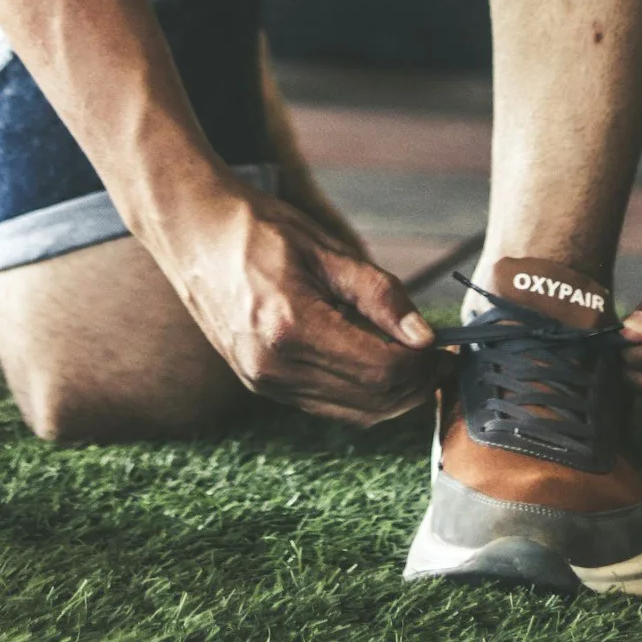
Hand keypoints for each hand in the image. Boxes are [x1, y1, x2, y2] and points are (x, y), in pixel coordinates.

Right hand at [166, 184, 439, 425]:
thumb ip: (378, 294)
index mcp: (292, 327)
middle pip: (372, 402)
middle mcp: (275, 368)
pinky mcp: (259, 385)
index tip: (449, 346)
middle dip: (417, 385)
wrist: (192, 231)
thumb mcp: (325, 249)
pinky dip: (361, 395)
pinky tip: (376, 363)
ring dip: (393, 395)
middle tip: (442, 357)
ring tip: (416, 361)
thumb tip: (425, 337)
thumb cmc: (257, 228)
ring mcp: (264, 382)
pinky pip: (326, 406)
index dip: (425, 365)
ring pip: (353, 413)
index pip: (383, 371)